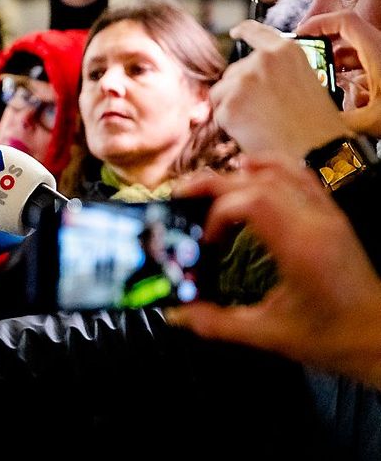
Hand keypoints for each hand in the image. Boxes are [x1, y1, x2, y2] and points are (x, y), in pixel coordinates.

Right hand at [169, 156, 380, 388]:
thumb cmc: (330, 339)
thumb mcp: (268, 336)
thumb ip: (217, 323)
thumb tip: (175, 315)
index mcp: (300, 246)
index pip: (250, 202)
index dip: (217, 212)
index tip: (206, 240)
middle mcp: (315, 221)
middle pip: (259, 180)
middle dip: (216, 183)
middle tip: (184, 194)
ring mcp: (328, 215)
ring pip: (282, 169)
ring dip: (242, 171)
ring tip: (213, 184)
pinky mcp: (334, 217)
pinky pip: (301, 176)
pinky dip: (271, 169)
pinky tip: (251, 177)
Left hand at [212, 20, 350, 159]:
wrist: (318, 151)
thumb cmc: (317, 124)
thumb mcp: (305, 82)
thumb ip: (277, 72)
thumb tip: (251, 77)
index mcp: (285, 52)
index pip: (257, 32)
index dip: (244, 31)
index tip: (236, 31)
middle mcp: (261, 60)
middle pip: (233, 72)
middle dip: (240, 91)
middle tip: (264, 112)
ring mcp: (242, 82)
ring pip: (221, 93)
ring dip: (232, 107)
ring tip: (261, 123)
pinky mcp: (228, 105)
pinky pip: (219, 114)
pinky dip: (230, 125)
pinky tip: (253, 132)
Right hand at [298, 10, 380, 136]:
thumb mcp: (372, 120)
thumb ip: (339, 122)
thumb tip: (313, 126)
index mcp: (377, 50)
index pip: (344, 21)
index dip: (319, 23)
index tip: (299, 35)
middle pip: (346, 39)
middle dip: (323, 52)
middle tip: (304, 65)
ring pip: (356, 55)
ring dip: (337, 67)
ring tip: (323, 84)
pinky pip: (367, 68)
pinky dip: (353, 78)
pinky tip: (348, 98)